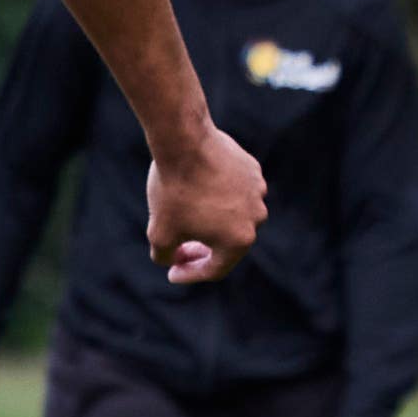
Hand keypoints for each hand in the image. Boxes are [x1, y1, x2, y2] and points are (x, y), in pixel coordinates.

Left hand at [144, 128, 266, 285]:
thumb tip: (174, 259)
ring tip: (186, 214)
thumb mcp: (159, 234)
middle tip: (180, 249)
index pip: (215, 269)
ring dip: (210, 220)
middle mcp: (257, 218)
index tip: (172, 271)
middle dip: (201, 249)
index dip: (190, 273)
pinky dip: (218, 196)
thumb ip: (166, 256)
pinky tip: (197, 189)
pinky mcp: (253, 170)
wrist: (185, 143)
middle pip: (227, 244)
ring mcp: (258, 192)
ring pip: (232, 215)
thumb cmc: (173, 192)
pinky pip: (235, 191)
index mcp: (240, 240)